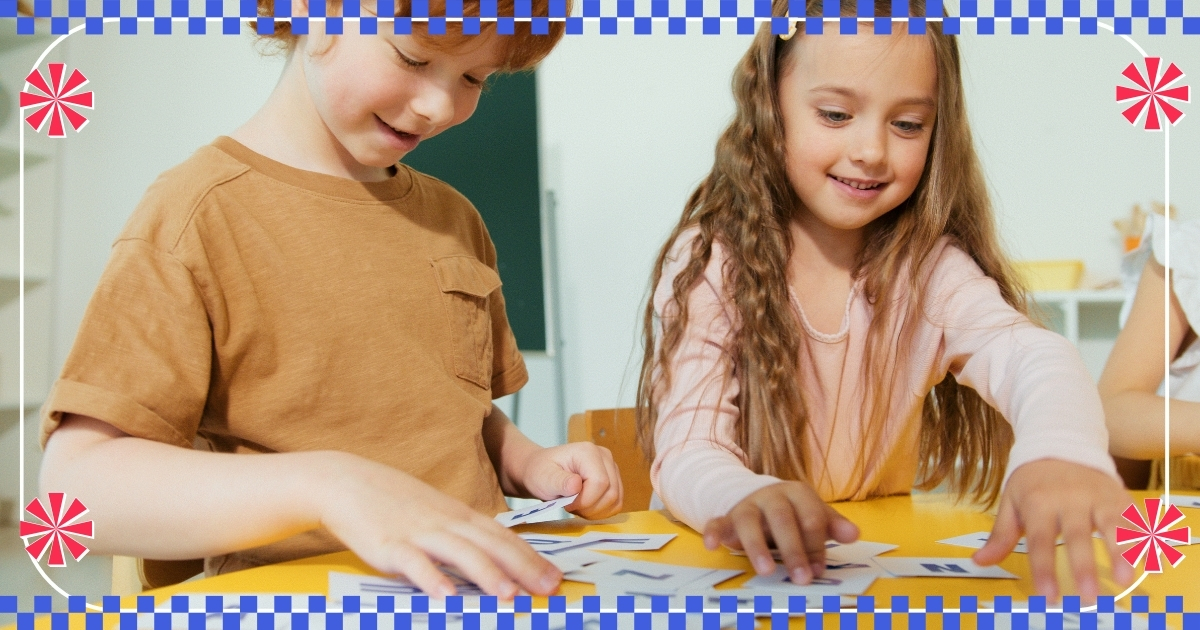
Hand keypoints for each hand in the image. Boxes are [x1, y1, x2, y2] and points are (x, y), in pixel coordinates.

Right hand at [319, 453, 561, 598]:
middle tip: (548, 589)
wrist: (347, 481)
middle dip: (523, 568)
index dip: (531, 557)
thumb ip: (462, 535)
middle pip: (491, 544)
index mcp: (459, 515)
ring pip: (460, 552)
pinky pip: (415, 563)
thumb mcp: (436, 513)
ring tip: (509, 596)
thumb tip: (492, 561)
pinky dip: (432, 579)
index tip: (555, 577)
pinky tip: (446, 597)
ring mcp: (419, 532)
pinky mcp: (390, 544)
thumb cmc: (394, 502)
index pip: (503, 537)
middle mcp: (446, 521)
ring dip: (487, 574)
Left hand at [518, 443, 623, 518]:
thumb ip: (559, 481)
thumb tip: (576, 485)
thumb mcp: (543, 478)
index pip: (600, 483)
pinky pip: (616, 503)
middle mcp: (604, 456)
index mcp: (588, 452)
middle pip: (611, 493)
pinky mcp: (614, 480)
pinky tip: (585, 506)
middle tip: (570, 505)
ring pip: (616, 500)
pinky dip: (601, 511)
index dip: (585, 500)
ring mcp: (611, 468)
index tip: (567, 503)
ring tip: (576, 505)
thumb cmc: (540, 473)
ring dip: (595, 511)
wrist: (540, 471)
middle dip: (590, 508)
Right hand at [703, 480, 858, 584]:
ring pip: (750, 521)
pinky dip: (713, 531)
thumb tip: (854, 534)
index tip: (818, 571)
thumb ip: (832, 525)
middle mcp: (772, 495)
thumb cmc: (791, 512)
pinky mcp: (727, 516)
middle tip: (802, 578)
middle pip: (783, 519)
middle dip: (794, 550)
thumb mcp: (813, 514)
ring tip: (766, 571)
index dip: (816, 545)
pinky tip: (712, 545)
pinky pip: (717, 521)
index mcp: (797, 493)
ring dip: (757, 546)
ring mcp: (747, 505)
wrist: (756, 496)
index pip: (811, 517)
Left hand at [973, 459, 1134, 602]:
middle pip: (1077, 536)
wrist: (1061, 442)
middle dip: (1083, 567)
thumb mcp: (1011, 502)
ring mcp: (1097, 496)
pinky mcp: (1118, 496)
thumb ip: (1001, 535)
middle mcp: (1069, 498)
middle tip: (1088, 598)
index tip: (1048, 596)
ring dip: (1121, 553)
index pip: (1040, 540)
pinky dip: (1142, 537)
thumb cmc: (1033, 481)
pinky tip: (1148, 559)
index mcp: (1039, 501)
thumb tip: (979, 562)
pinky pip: (1133, 518)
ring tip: (1125, 580)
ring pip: (1111, 525)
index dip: (1044, 569)